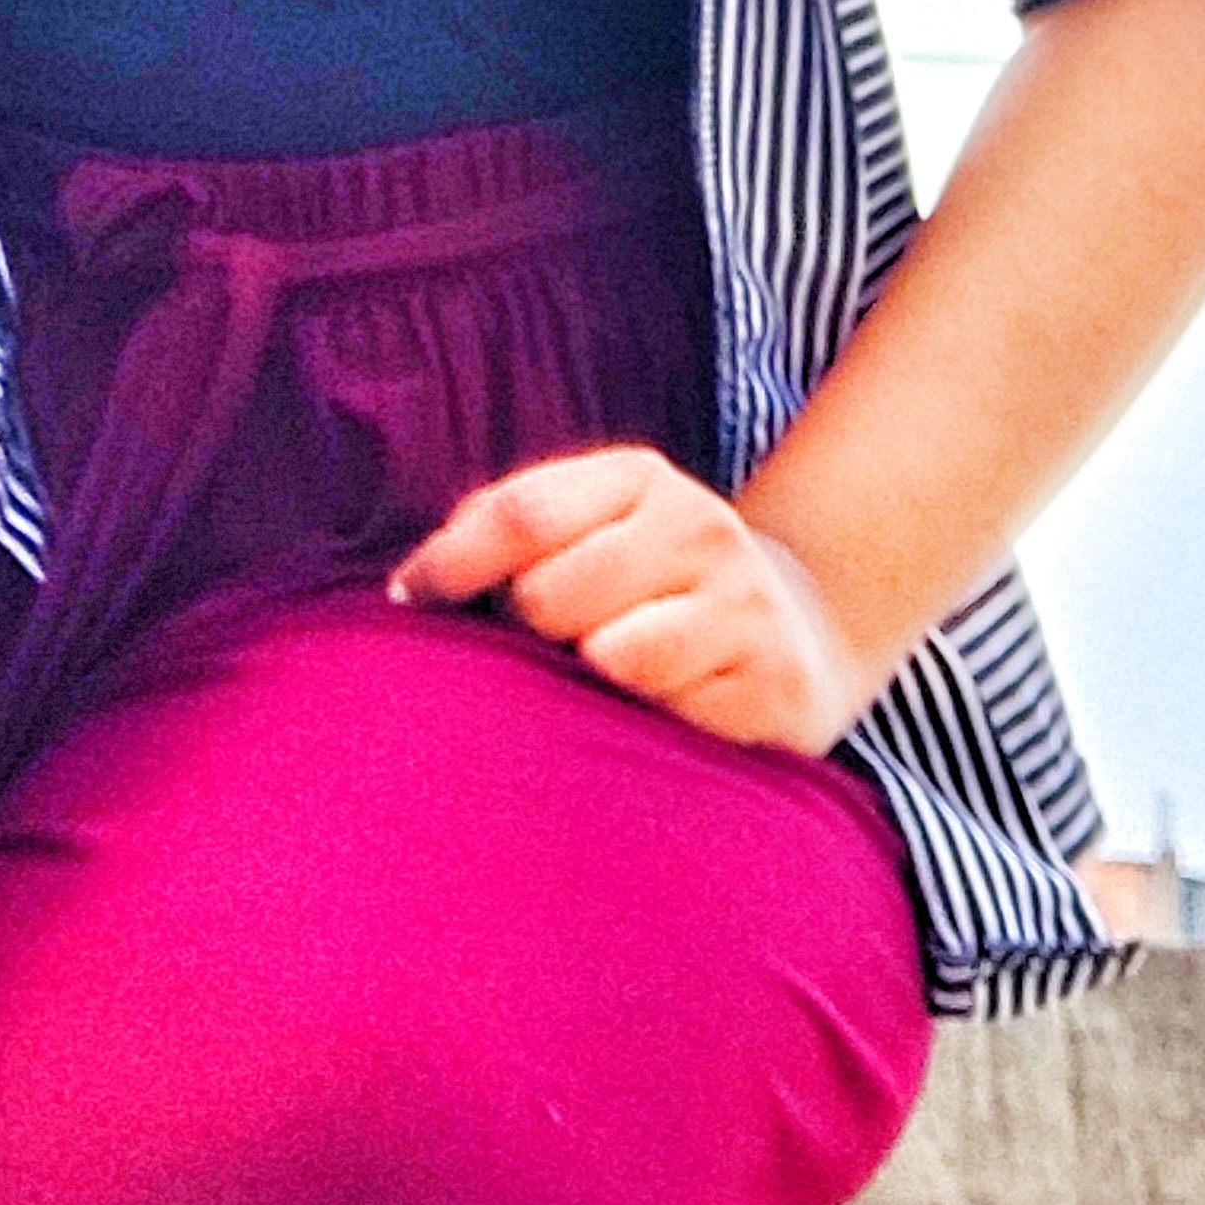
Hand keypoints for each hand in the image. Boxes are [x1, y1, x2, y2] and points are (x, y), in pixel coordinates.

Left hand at [389, 445, 872, 753]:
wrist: (798, 633)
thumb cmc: (649, 588)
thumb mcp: (590, 529)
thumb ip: (507, 533)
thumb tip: (411, 584)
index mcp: (638, 478)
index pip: (521, 513)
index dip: (449, 563)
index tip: (406, 603)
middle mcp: (698, 526)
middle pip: (551, 594)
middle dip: (529, 634)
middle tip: (552, 649)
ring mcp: (743, 602)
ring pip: (611, 655)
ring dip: (585, 683)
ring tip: (602, 680)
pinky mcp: (773, 680)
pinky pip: (667, 714)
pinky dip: (644, 726)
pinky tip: (661, 714)